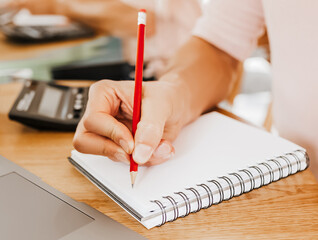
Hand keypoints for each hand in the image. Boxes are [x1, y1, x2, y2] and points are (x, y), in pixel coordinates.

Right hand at [73, 79, 190, 165]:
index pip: (93, 120)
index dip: (112, 134)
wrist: (175, 106)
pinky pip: (119, 160)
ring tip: (154, 146)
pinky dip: (139, 160)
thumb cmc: (165, 97)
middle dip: (113, 150)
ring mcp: (105, 131)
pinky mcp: (115, 145)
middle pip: (85, 141)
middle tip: (136, 151)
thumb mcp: (161, 106)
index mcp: (103, 94)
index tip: (132, 144)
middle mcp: (99, 113)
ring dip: (130, 157)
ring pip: (102, 154)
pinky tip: (153, 149)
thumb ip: (150, 129)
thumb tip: (139, 154)